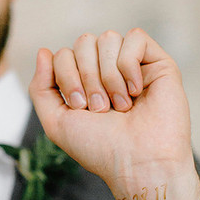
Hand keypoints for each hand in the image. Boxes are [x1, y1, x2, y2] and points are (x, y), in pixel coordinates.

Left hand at [29, 30, 199, 199]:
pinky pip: (135, 37)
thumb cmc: (100, 148)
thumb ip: (41, 88)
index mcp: (85, 82)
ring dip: (108, 76)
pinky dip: (129, 65)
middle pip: (83, 41)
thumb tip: (44, 51)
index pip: (64, 54)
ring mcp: (134, 66)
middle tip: (100, 108)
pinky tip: (136, 91)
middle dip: (86, 76)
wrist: (137, 162)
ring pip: (108, 38)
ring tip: (121, 105)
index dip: (66, 76)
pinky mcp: (158, 63)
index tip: (80, 109)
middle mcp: (108, 71)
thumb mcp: (56, 123)